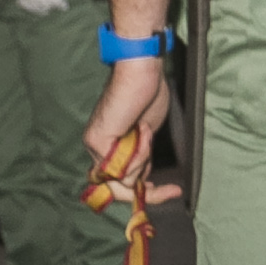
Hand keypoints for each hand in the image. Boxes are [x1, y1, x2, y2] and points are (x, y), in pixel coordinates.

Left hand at [82, 52, 180, 205]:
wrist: (142, 72)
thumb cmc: (148, 94)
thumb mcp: (147, 137)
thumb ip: (141, 159)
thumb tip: (141, 181)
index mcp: (107, 146)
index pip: (118, 182)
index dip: (142, 191)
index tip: (167, 191)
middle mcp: (95, 147)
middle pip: (118, 189)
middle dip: (149, 193)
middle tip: (172, 190)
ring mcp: (93, 145)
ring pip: (123, 179)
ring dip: (144, 159)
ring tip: (146, 131)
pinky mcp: (96, 141)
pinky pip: (123, 167)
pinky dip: (141, 152)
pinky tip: (143, 129)